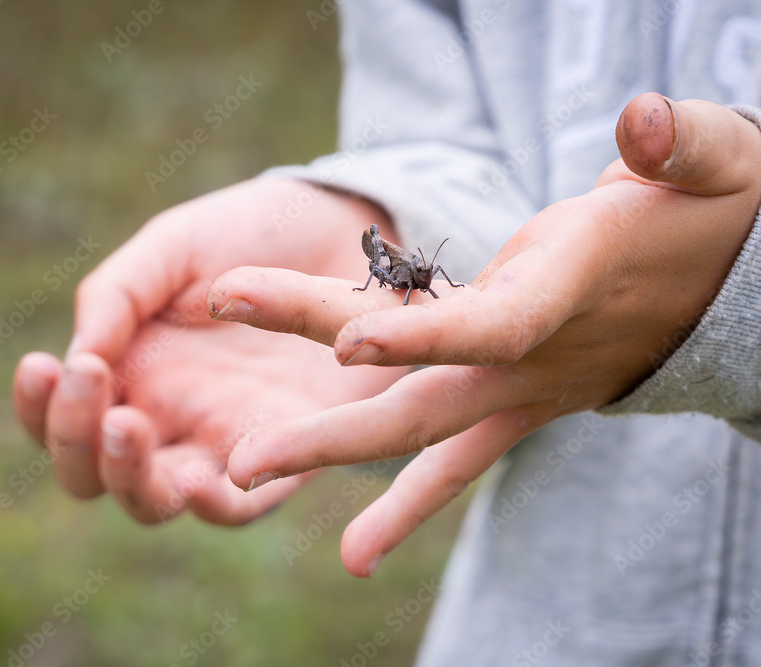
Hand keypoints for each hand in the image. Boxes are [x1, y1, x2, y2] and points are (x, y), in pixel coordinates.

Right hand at [13, 178, 405, 522]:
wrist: (349, 233)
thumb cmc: (253, 235)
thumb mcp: (174, 246)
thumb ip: (118, 293)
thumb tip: (76, 356)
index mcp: (129, 369)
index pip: (61, 416)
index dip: (38, 406)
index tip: (44, 365)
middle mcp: (166, 416)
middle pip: (94, 474)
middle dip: (75, 441)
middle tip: (92, 382)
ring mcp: (222, 441)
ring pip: (154, 500)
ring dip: (128, 477)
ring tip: (127, 426)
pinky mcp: (285, 455)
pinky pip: (241, 506)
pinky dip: (214, 507)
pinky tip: (198, 483)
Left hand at [210, 94, 760, 574]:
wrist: (735, 291)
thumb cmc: (711, 209)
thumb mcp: (717, 159)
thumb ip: (682, 143)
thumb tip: (644, 122)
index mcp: (572, 284)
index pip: (492, 324)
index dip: (425, 334)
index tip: (343, 341)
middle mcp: (538, 353)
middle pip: (423, 393)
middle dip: (330, 426)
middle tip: (240, 460)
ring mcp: (526, 388)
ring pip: (422, 431)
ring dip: (332, 453)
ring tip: (245, 482)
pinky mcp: (519, 400)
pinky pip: (456, 458)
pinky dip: (408, 501)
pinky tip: (357, 553)